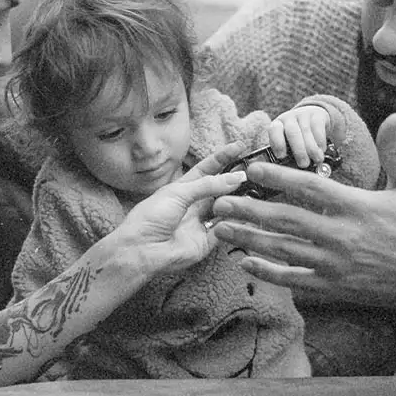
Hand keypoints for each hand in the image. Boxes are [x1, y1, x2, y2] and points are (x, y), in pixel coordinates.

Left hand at [100, 141, 248, 280]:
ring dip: (237, 199)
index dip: (223, 158)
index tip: (239, 146)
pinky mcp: (207, 242)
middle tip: (253, 171)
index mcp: (183, 189)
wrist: (141, 249)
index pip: (207, 169)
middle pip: (219, 188)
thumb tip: (235, 177)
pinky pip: (226, 230)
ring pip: (226, 208)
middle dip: (234, 179)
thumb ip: (207, 185)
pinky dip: (236, 221)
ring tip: (253, 189)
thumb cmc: (151, 217)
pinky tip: (247, 212)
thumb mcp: (178, 193)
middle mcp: (194, 204)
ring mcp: (201, 223)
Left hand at [209, 113, 395, 306]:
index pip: (308, 188)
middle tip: (218, 201)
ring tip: (220, 228)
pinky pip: (294, 279)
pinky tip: (246, 263)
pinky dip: (269, 272)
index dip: (278, 176)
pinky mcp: (334, 286)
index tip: (251, 167)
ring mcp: (335, 264)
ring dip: (248, 238)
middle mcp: (340, 236)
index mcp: (356, 207)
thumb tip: (394, 115)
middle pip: (285, 220)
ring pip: (282, 250)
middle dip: (249, 209)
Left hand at [267, 104, 329, 167]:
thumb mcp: (288, 142)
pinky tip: (322, 150)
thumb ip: (286, 154)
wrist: (313, 117)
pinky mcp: (317, 115)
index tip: (282, 157)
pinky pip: (318, 127)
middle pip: (292, 132)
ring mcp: (302, 115)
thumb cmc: (297, 137)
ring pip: (306, 131)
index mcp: (277, 126)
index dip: (277, 143)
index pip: (274, 130)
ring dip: (311, 148)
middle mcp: (288, 118)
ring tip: (316, 160)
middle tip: (304, 164)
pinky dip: (320, 141)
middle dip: (298, 150)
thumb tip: (287, 174)